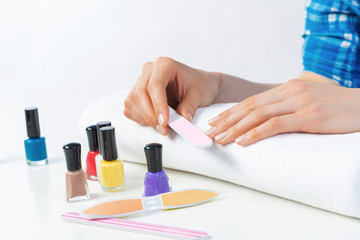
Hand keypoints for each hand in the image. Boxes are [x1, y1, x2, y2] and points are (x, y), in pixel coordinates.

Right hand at [124, 57, 219, 134]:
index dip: (158, 106)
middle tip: (164, 129)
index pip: (155, 85)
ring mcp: (141, 81)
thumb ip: (190, 107)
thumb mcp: (199, 95)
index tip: (165, 122)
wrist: (198, 86)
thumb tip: (183, 120)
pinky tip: (154, 121)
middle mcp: (150, 71)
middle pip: (140, 95)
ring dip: (145, 119)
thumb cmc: (198, 85)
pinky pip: (130, 108)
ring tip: (163, 127)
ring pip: (132, 102)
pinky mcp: (136, 93)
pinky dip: (140, 118)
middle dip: (150, 116)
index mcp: (165, 65)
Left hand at [205, 79, 359, 145]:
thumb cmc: (337, 107)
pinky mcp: (309, 116)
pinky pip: (275, 125)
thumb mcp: (309, 100)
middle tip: (209, 133)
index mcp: (288, 88)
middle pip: (250, 107)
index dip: (231, 112)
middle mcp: (290, 91)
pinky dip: (256, 133)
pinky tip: (242, 141)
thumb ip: (289, 104)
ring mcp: (299, 102)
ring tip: (219, 139)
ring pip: (258, 115)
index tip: (215, 122)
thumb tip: (269, 117)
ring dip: (235, 128)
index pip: (252, 101)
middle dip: (227, 121)